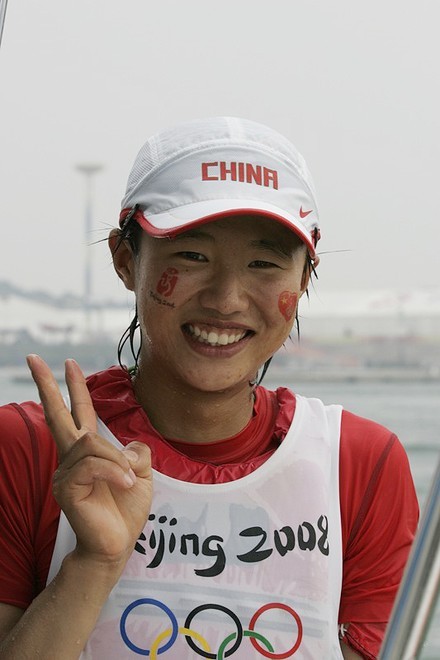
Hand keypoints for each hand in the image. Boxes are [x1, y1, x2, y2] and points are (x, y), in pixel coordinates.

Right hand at [26, 355, 152, 565]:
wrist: (117, 544)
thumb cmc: (126, 510)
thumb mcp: (142, 473)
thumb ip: (137, 451)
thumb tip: (128, 444)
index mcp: (89, 451)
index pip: (79, 412)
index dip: (74, 388)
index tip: (68, 363)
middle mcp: (72, 458)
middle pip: (57, 414)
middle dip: (46, 384)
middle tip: (32, 357)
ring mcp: (66, 472)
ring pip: (92, 443)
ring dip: (117, 460)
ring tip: (128, 480)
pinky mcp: (66, 487)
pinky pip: (93, 464)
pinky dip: (115, 472)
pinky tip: (124, 484)